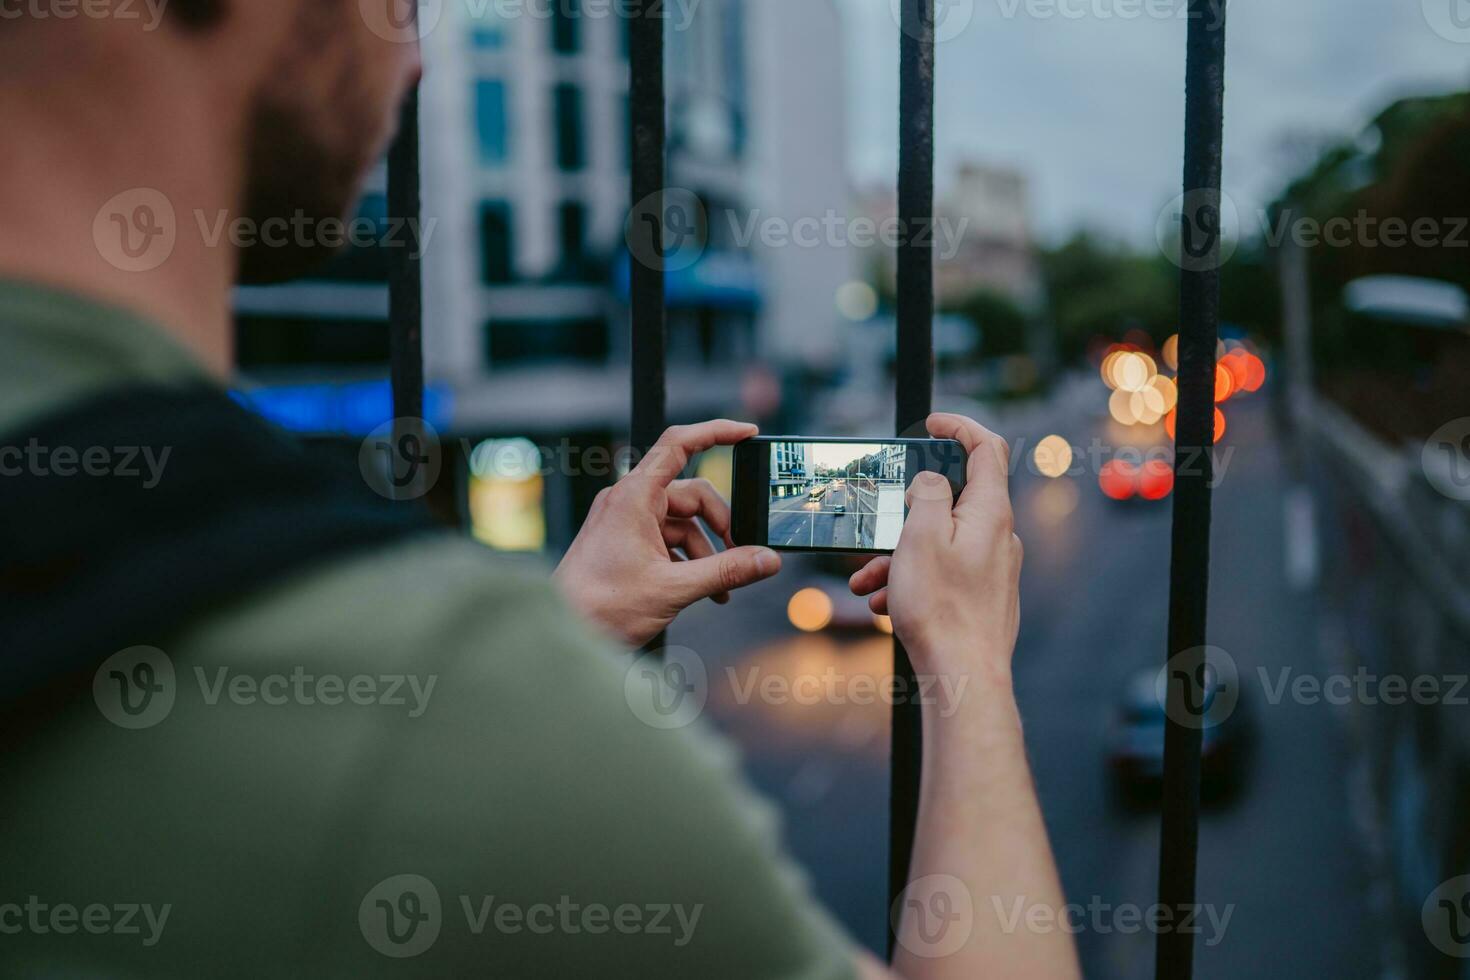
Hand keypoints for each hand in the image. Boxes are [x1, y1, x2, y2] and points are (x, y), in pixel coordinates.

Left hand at [553, 420, 781, 646]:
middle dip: (720, 525)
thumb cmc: (599, 606)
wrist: (563, 631)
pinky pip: (668, 539)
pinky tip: (704, 590)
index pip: (679, 444)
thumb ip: (726, 572)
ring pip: (683, 522)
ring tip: (721, 587)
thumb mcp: (673, 588)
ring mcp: (626, 521)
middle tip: (740, 555)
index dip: (717, 431)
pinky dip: (690, 559)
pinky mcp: (626, 541)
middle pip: (692, 494)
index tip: (749, 431)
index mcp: (635, 496)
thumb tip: (766, 560)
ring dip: (707, 551)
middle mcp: (629, 501)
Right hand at [849, 413, 1021, 679]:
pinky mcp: (982, 596)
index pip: (986, 448)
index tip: (932, 422)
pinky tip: (884, 604)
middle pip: (950, 501)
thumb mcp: (919, 537)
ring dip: (898, 555)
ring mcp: (992, 568)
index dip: (960, 426)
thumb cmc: (942, 609)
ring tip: (866, 582)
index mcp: (988, 513)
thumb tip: (930, 479)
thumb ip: (925, 494)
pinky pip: (942, 574)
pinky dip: (911, 580)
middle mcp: (998, 536)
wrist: (963, 677)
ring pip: (938, 543)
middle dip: (904, 513)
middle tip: (875, 528)